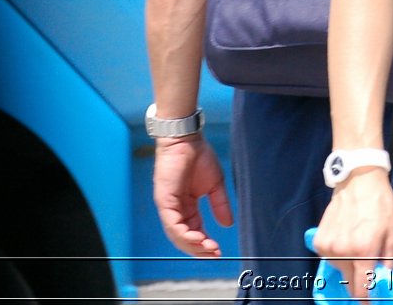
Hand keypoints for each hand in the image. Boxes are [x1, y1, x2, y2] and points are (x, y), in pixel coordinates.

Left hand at [151, 135, 232, 257]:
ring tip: (208, 248)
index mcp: (186, 207)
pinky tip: (198, 239)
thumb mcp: (215, 185)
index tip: (218, 251)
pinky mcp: (164, 200)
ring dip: (193, 245)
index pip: (194, 231)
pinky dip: (184, 234)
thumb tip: (228, 224)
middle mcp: (175, 210)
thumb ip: (220, 205)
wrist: (187, 139)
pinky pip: (172, 224)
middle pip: (184, 238)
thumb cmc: (199, 157)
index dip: (205, 243)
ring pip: (177, 235)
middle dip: (199, 249)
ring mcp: (168, 206)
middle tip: (215, 253)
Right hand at [311, 170, 392, 302]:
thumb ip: (390, 261)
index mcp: (364, 251)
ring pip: (339, 270)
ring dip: (349, 266)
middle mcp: (343, 252)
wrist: (358, 181)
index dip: (366, 300)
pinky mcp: (319, 241)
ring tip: (357, 246)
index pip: (362, 289)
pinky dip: (338, 255)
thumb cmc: (380, 205)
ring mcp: (328, 247)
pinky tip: (345, 239)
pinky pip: (329, 258)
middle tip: (367, 271)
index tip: (369, 303)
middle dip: (359, 282)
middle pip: (349, 283)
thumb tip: (384, 279)